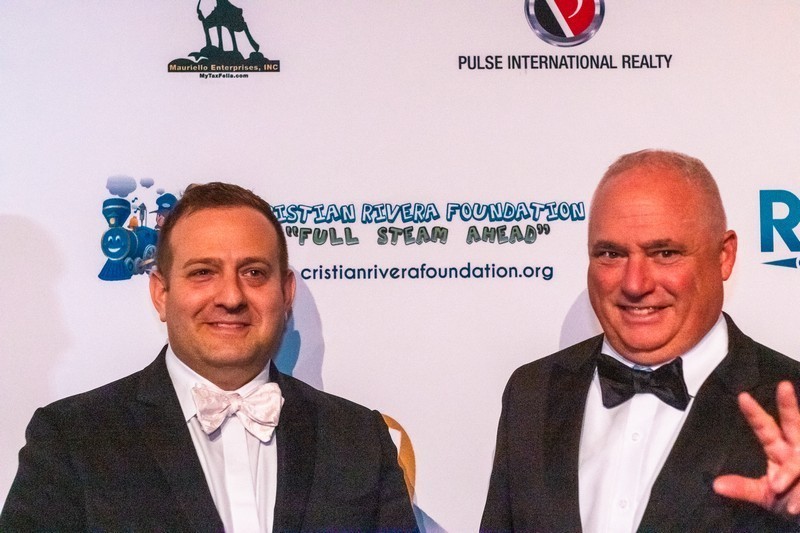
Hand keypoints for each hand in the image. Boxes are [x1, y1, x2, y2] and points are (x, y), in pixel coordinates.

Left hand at [713, 381, 799, 514]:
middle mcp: (797, 449)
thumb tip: (716, 485)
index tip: (742, 397)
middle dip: (789, 406)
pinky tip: (794, 507)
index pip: (765, 428)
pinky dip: (799, 497)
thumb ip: (743, 489)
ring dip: (790, 473)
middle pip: (794, 423)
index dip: (754, 414)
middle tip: (783, 386)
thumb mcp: (765, 496)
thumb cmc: (788, 501)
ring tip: (780, 490)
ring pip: (799, 461)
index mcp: (779, 450)